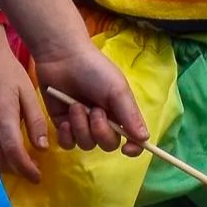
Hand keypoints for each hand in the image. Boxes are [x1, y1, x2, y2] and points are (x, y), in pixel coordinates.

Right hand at [0, 27, 51, 181]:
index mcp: (3, 119)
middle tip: (34, 174)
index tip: (38, 177)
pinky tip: (9, 154)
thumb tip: (43, 148)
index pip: (14, 153)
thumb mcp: (27, 92)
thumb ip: (35, 120)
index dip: (26, 169)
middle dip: (17, 171)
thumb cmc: (7, 72)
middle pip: (1, 161)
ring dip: (7, 166)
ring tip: (24, 166)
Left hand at [32, 38, 148, 156]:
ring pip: (87, 144)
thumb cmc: (94, 69)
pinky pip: (68, 144)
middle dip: (100, 131)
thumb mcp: (117, 90)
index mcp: (121, 113)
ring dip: (81, 127)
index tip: (127, 149)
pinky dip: (67, 135)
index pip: (133, 139)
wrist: (62, 57)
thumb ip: (130, 115)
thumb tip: (145, 139)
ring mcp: (83, 125)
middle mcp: (104, 122)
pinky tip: (65, 120)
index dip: (133, 148)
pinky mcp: (64, 125)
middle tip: (94, 110)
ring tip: (76, 106)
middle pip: (108, 145)